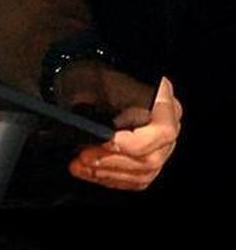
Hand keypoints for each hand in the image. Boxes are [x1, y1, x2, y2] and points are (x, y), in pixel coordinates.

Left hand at [68, 76, 181, 191]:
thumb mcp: (105, 76)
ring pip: (143, 173)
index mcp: (165, 103)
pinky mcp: (150, 160)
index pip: (162, 132)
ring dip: (107, 173)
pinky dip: (112, 179)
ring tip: (80, 166)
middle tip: (83, 156)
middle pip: (150, 158)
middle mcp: (169, 127)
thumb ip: (99, 93)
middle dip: (112, 161)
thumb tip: (81, 108)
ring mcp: (162, 147)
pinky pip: (136, 179)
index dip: (134, 142)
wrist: (109, 71)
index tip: (105, 140)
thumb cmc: (107, 72)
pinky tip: (90, 173)